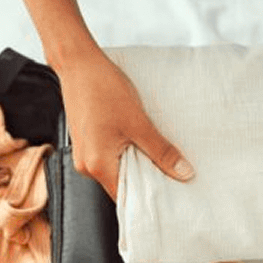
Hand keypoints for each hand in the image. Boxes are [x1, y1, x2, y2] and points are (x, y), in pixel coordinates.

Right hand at [52, 46, 190, 199]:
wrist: (79, 63)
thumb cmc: (103, 89)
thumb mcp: (139, 123)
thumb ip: (161, 151)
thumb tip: (183, 173)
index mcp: (97, 165)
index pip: (126, 198)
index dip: (149, 199)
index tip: (171, 198)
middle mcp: (86, 165)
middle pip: (121, 185)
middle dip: (145, 182)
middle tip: (172, 178)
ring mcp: (84, 153)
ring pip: (116, 169)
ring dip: (136, 165)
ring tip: (158, 157)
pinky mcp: (86, 141)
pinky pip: (109, 156)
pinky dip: (126, 153)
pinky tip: (140, 142)